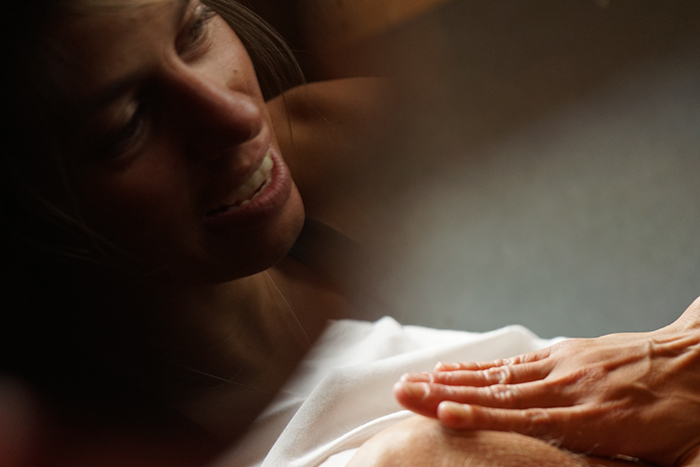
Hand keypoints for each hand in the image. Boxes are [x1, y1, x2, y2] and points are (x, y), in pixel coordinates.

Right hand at [394, 297, 699, 466]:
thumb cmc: (690, 414)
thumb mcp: (678, 459)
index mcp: (594, 417)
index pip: (523, 420)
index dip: (480, 420)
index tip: (441, 416)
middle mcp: (570, 387)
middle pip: (496, 393)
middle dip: (444, 395)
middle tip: (402, 393)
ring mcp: (564, 366)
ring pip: (497, 375)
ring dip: (451, 379)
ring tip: (415, 381)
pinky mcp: (565, 353)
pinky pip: (513, 362)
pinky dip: (479, 367)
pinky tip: (454, 368)